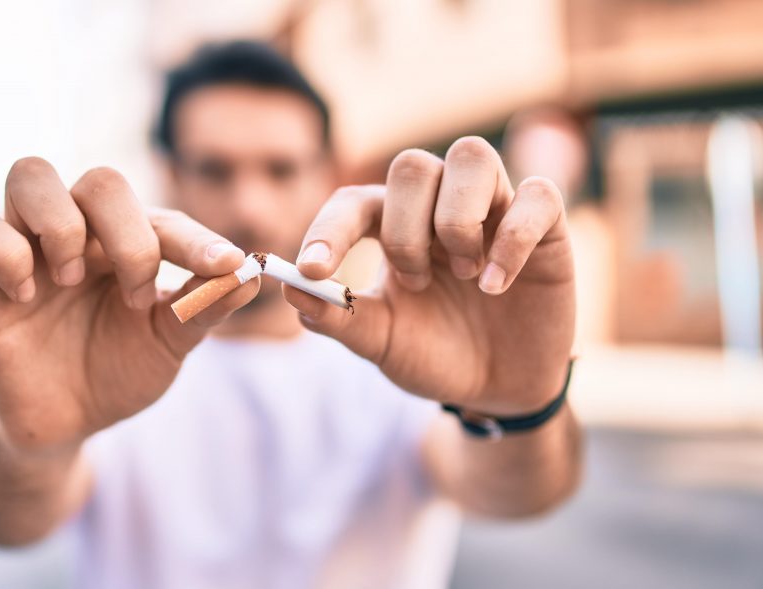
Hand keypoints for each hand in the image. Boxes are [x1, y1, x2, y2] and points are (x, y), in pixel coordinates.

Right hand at [0, 158, 258, 449]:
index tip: (224, 267)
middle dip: (128, 235)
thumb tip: (251, 275)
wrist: (66, 422)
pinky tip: (27, 297)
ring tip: (73, 280)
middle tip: (136, 293)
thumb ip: (203, 308)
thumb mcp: (168, 344)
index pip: (164, 219)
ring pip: (31, 175)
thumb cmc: (119, 371)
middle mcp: (80, 231)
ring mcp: (29, 246)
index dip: (197, 240)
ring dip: (62, 226)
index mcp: (130, 241)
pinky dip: (5, 252)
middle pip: (101, 180)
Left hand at [284, 137, 574, 414]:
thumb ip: (338, 316)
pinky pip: (537, 195)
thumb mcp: (381, 342)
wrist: (496, 390)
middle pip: (412, 166)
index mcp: (393, 226)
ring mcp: (494, 209)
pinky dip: (512, 238)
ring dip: (456, 220)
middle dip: (405, 229)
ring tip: (465, 277)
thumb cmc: (434, 354)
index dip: (329, 229)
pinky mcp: (547, 226)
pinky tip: (496, 286)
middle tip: (416, 283)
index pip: (353, 202)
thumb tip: (288, 286)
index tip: (312, 269)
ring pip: (472, 156)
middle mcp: (440, 205)